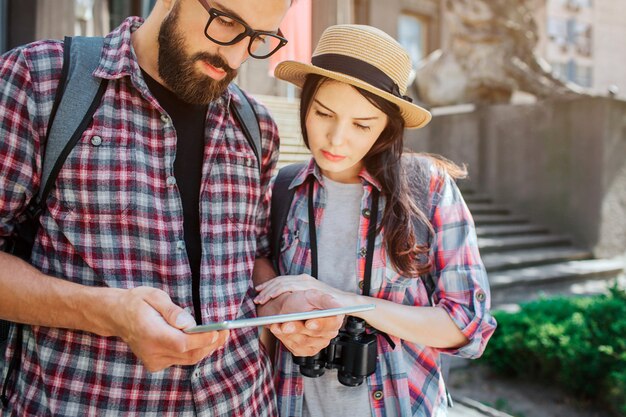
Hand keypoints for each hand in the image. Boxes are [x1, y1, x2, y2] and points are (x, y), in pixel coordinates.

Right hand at [111, 286, 228, 371]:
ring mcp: (153, 360)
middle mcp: (152, 351)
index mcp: (150, 333)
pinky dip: (193, 351)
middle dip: (210, 344)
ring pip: (187, 359)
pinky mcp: (155, 364)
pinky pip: (181, 360)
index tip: (220, 330)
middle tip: (226, 331)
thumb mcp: (154, 296)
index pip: (182, 343)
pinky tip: (202, 340)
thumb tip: (188, 323)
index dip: (203, 339)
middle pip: (188, 354)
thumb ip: (172, 310)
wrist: (116, 315)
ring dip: (205, 348)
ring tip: (220, 334)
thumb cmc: (137, 302)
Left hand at [254, 276, 351, 355]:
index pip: (332, 323)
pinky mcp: (304, 350)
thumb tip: (339, 306)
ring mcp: (316, 344)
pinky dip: (284, 337)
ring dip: (288, 332)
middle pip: (314, 334)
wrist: (287, 309)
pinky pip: (294, 346)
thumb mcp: (313, 296)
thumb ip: (326, 300)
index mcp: (334, 319)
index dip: (320, 324)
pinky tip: (278, 329)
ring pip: (302, 341)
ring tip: (278, 324)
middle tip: (286, 323)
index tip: (309, 322)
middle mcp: (327, 334)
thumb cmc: (301, 301)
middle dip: (298, 328)